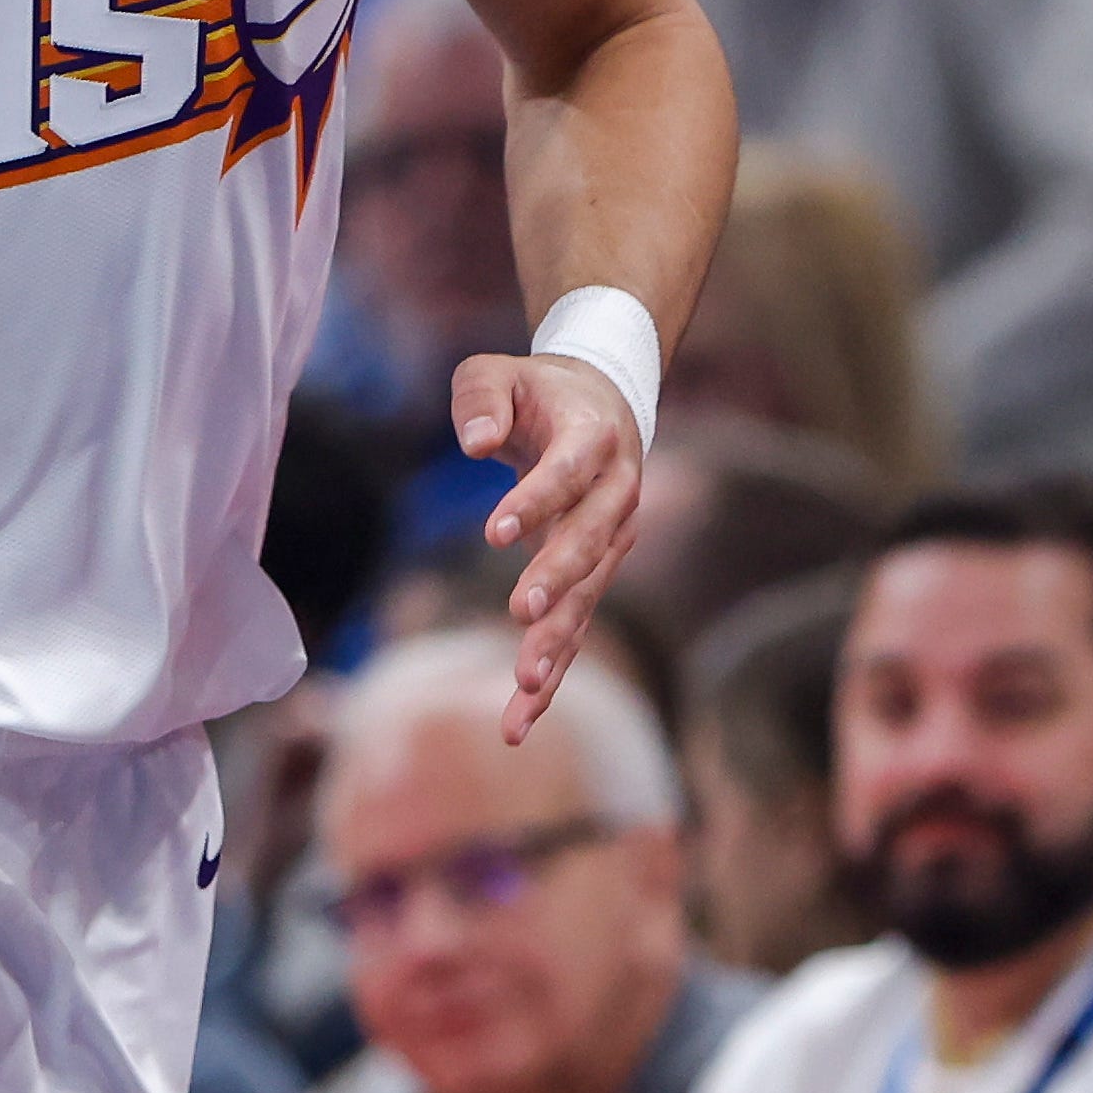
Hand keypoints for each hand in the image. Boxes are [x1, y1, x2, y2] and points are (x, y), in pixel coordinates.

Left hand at [453, 348, 644, 743]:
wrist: (602, 404)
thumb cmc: (537, 392)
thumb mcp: (497, 373)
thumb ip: (481, 399)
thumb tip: (476, 445)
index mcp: (594, 438)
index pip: (567, 472)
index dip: (535, 500)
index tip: (493, 532)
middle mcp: (615, 493)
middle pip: (591, 541)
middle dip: (559, 579)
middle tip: (521, 611)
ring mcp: (612, 540)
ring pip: (589, 597)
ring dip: (559, 643)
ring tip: (523, 686)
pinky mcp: (595, 576)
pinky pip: (576, 628)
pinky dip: (552, 675)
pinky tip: (519, 720)